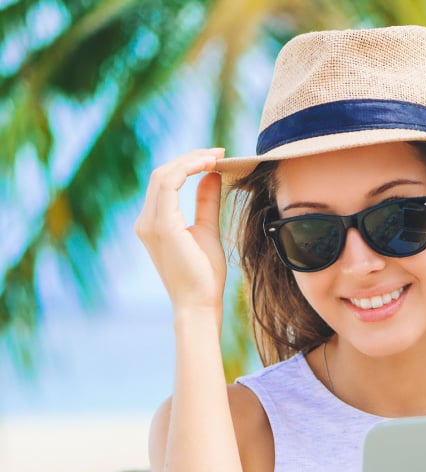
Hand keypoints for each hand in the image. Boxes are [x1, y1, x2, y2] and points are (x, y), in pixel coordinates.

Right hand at [134, 148, 227, 315]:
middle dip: (190, 158)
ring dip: (190, 161)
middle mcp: (146, 221)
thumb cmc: (204, 275)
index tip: (216, 157)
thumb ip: (206, 203)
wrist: (199, 304)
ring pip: (163, 176)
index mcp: (155, 222)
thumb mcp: (207, 230)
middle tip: (219, 152)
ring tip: (215, 156)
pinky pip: (168, 186)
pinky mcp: (160, 226)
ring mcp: (149, 223)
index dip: (188, 164)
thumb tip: (213, 176)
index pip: (166, 182)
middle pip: (162, 175)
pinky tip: (209, 166)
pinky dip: (187, 171)